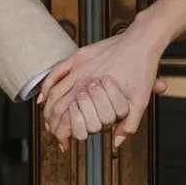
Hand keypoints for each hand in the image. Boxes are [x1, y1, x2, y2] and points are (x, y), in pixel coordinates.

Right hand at [39, 31, 160, 149]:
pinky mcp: (79, 55)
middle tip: (54, 133)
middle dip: (53, 123)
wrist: (142, 41)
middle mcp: (82, 79)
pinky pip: (57, 70)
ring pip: (54, 91)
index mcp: (95, 93)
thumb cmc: (142, 69)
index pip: (70, 118)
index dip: (64, 134)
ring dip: (48, 108)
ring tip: (47, 120)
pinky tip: (43, 96)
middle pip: (58, 106)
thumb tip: (115, 142)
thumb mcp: (140, 102)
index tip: (64, 143)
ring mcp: (79, 66)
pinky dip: (47, 85)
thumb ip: (128, 125)